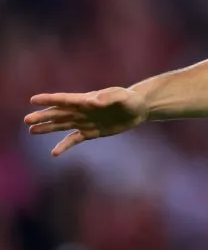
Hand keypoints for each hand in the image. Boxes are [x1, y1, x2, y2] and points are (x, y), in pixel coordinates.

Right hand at [24, 87, 148, 156]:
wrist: (139, 109)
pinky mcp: (92, 132)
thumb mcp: (122, 97)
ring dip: (47, 128)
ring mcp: (86, 122)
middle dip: (43, 116)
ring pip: (62, 125)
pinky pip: (75, 139)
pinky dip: (65, 145)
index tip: (33, 100)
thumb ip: (108, 98)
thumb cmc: (130, 99)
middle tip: (27, 120)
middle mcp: (83, 111)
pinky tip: (54, 152)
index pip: (65, 100)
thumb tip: (91, 102)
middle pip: (59, 113)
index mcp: (87, 100)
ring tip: (31, 131)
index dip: (49, 100)